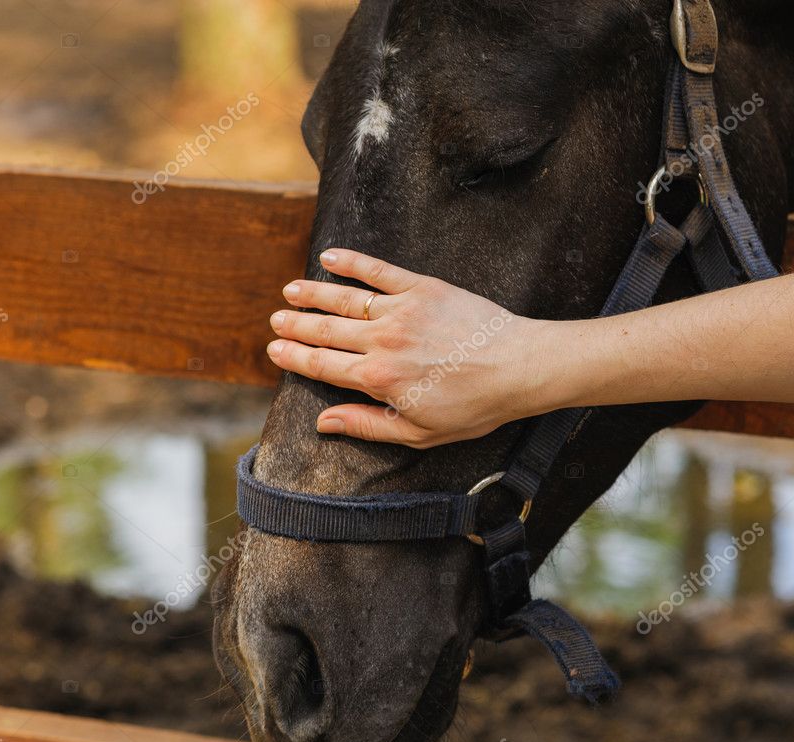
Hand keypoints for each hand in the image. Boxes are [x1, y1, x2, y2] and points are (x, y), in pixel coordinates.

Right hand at [266, 249, 546, 447]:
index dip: (295, 357)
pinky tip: (330, 257)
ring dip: (313, 295)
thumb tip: (323, 423)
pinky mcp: (422, 287)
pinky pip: (378, 271)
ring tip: (291, 291)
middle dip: (296, 325)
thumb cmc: (473, 406)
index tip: (275, 349)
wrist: (518, 367)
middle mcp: (382, 340)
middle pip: (326, 330)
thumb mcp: (418, 432)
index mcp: (378, 378)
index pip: (323, 365)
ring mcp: (401, 310)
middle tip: (275, 321)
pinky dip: (352, 262)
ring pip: (345, 299)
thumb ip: (367, 425)